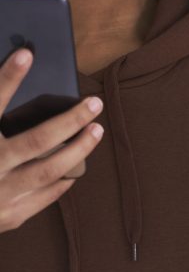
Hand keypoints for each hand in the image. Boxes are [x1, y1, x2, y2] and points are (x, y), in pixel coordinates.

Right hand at [0, 49, 103, 232]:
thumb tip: (15, 70)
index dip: (7, 78)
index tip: (26, 54)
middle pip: (37, 140)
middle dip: (69, 119)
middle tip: (93, 102)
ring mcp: (0, 196)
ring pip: (50, 170)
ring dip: (78, 149)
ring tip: (96, 130)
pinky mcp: (8, 217)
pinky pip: (44, 197)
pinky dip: (61, 181)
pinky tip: (73, 169)